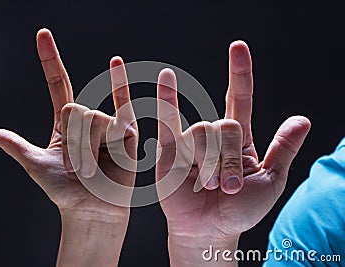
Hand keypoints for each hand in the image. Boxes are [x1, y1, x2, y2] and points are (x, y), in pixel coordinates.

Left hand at [0, 29, 137, 266]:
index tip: (43, 35)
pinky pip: (123, 105)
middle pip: (73, 109)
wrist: (90, 210)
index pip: (58, 83)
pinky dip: (120, 84)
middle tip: (76, 168)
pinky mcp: (126, 132)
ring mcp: (107, 123)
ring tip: (92, 169)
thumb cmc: (65, 191)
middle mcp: (87, 119)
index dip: (50, 59)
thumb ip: (16, 145)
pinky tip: (115, 63)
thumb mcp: (36, 165)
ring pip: (92, 117)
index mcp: (65, 123)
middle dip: (71, 142)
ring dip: (88, 149)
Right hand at [156, 41, 310, 265]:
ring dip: (209, 163)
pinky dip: (167, 99)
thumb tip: (302, 119)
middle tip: (228, 187)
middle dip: (229, 158)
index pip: (238, 98)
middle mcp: (214, 137)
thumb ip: (283, 150)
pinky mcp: (170, 151)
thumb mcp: (272, 182)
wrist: (210, 230)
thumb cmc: (239, 210)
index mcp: (238, 140)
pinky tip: (167, 79)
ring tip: (208, 186)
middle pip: (225, 124)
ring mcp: (191, 142)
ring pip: (202, 131)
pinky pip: (168, 122)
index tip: (237, 48)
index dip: (239, 73)